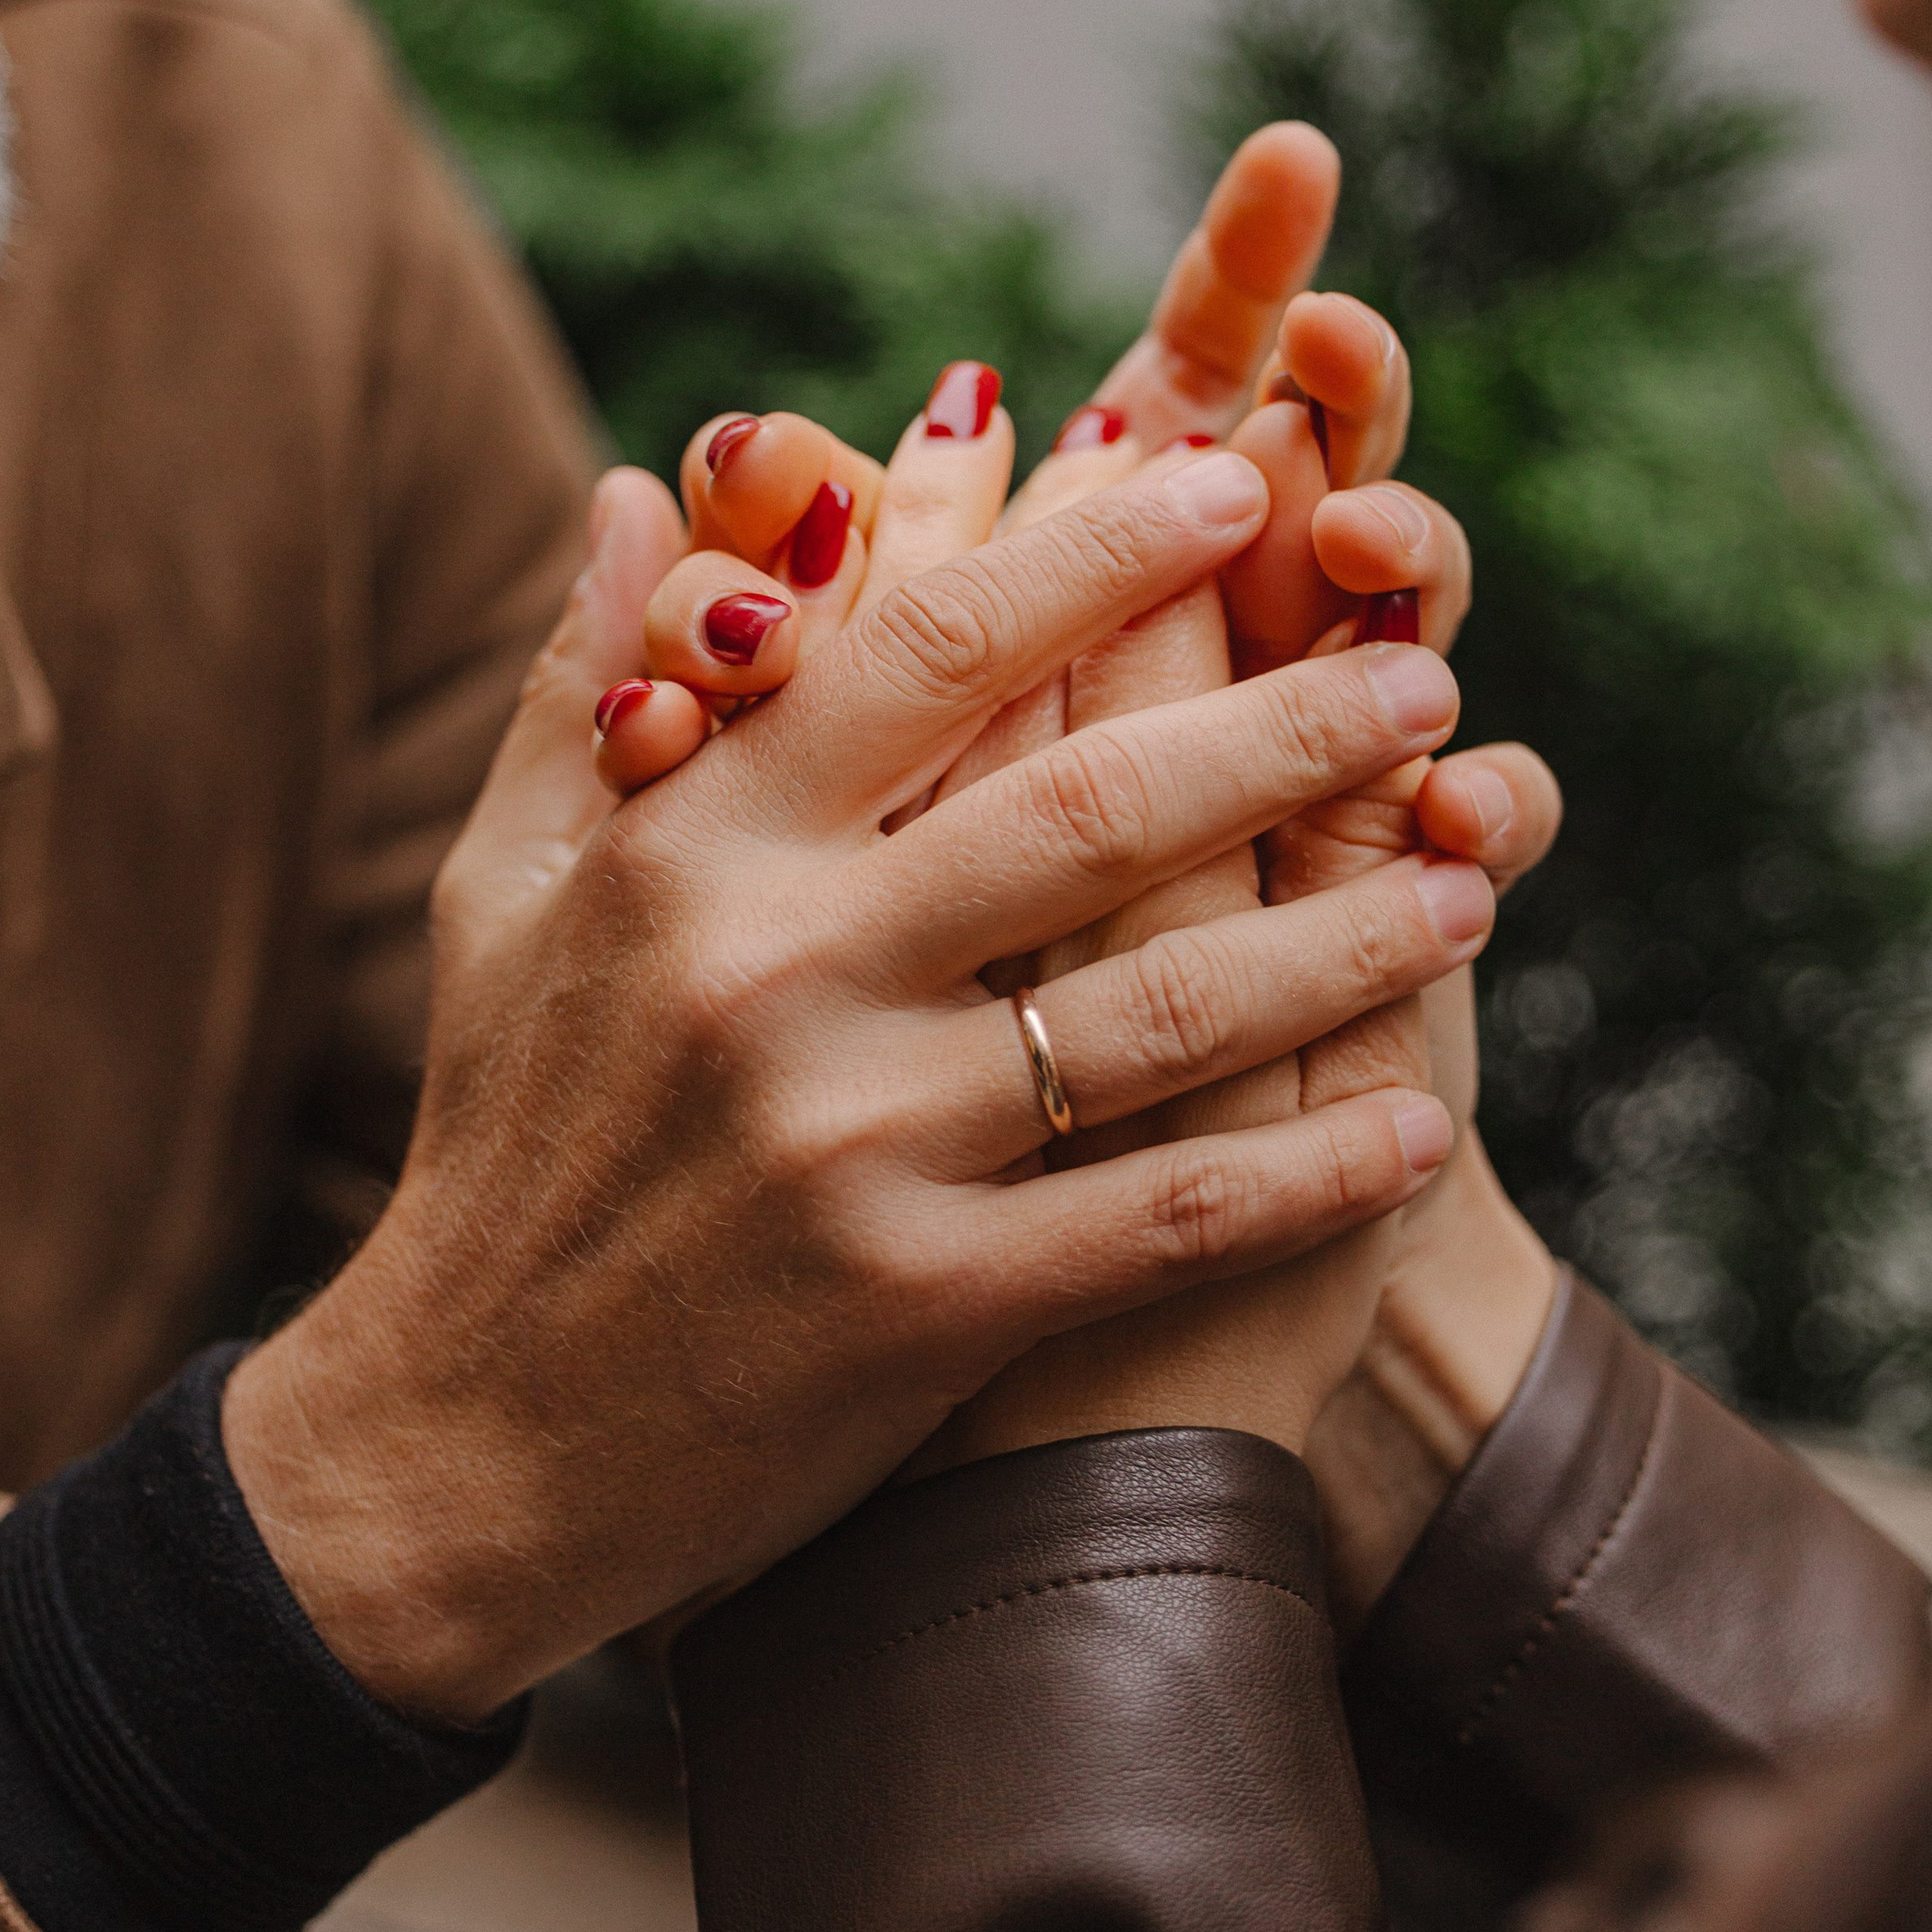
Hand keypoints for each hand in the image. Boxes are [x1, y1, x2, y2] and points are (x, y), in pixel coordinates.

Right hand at [603, 136, 1557, 1499]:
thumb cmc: (501, 1149)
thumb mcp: (500, 897)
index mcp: (691, 850)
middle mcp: (777, 976)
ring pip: (1162, 1010)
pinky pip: (1161, 1215)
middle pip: (1091, 807)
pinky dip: (1305, 1170)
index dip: (1102, 552)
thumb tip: (652, 488)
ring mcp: (853, 1146)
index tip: (1238, 485)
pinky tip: (1410, 1124)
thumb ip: (587, 685)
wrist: (463, 1446)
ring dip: (1343, 940)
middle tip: (1422, 676)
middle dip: (1287, 726)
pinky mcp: (919, 1307)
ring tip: (1468, 887)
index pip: (929, 646)